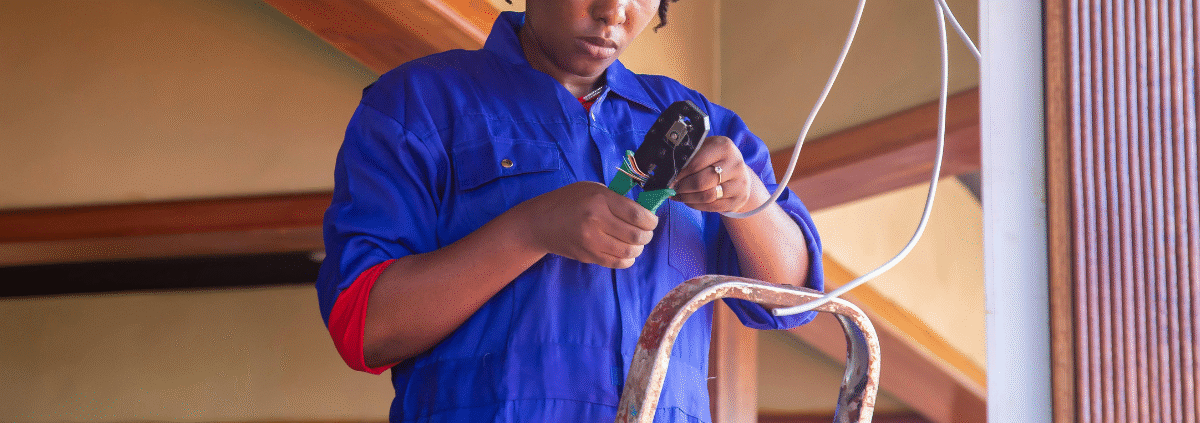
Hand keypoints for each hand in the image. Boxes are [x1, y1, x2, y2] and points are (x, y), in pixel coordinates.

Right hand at [512, 181, 658, 267]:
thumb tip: (643, 211)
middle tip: (646, 232)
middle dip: (647, 235)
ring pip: (629, 251)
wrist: (540, 223)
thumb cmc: (568, 201)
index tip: (652, 221)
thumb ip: (616, 199)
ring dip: (638, 248)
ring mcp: (591, 241)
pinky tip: (626, 253)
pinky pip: (617, 262)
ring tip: (636, 243)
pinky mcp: (588, 256)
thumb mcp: (592, 189)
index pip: (637, 214)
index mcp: (600, 199)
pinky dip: (627, 259)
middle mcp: (596, 220)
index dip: (651, 220)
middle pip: (636, 235)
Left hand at [671, 136, 769, 213]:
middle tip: (672, 188)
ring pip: (706, 196)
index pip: (696, 163)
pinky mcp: (739, 199)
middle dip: (682, 187)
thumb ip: (690, 157)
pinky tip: (689, 200)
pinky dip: (696, 205)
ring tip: (679, 195)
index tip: (670, 178)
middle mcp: (735, 164)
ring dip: (687, 198)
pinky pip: (712, 207)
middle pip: (701, 182)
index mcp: (724, 147)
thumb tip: (669, 171)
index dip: (679, 173)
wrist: (739, 175)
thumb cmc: (717, 160)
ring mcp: (739, 183)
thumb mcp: (705, 150)